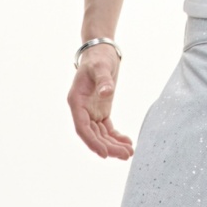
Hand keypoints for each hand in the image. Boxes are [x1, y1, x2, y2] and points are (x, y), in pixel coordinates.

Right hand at [67, 45, 133, 159]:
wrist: (101, 51)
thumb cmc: (98, 57)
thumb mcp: (101, 66)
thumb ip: (103, 80)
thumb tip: (106, 93)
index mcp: (76, 101)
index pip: (82, 127)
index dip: (92, 142)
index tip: (105, 153)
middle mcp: (81, 110)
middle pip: (93, 135)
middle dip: (108, 147)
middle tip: (126, 155)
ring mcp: (91, 111)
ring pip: (101, 134)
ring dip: (114, 145)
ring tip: (129, 153)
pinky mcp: (101, 110)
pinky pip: (107, 128)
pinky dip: (116, 136)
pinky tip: (127, 142)